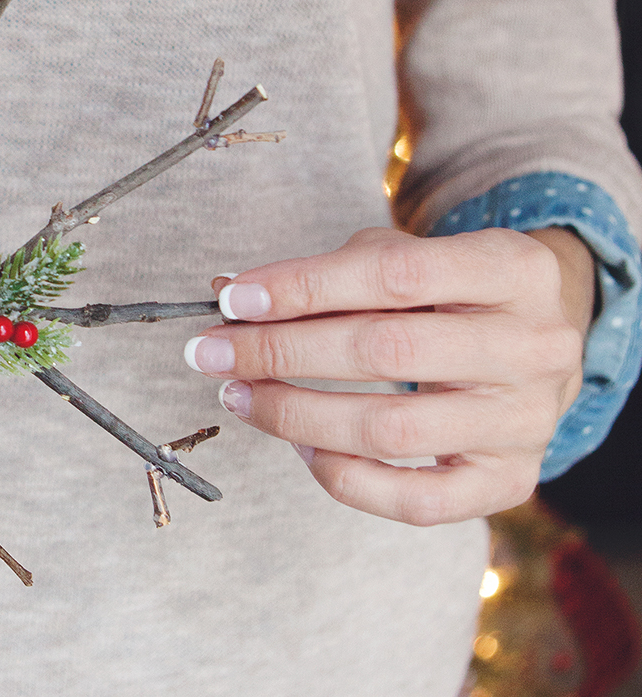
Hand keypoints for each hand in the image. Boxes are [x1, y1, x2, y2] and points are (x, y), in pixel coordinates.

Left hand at [184, 225, 595, 524]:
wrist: (546, 337)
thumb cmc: (454, 288)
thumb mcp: (406, 255)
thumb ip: (326, 271)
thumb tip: (231, 291)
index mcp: (511, 270)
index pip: (392, 276)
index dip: (303, 287)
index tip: (232, 298)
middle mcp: (531, 347)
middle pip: (386, 353)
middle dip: (280, 353)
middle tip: (210, 352)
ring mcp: (525, 421)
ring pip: (392, 429)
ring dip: (294, 414)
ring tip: (238, 394)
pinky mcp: (510, 481)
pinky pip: (416, 501)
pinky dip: (345, 477)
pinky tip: (299, 446)